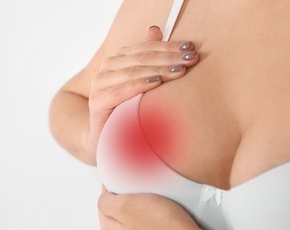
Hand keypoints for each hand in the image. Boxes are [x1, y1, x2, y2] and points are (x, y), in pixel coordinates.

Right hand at [88, 26, 199, 150]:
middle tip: (192, 59)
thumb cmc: (129, 109)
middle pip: (142, 58)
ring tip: (180, 71)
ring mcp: (100, 84)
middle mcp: (107, 68)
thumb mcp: (141, 82)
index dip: (169, 47)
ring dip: (159, 70)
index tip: (190, 48)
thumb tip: (155, 29)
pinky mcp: (98, 102)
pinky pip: (121, 91)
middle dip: (169, 57)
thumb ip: (146, 56)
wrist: (109, 139)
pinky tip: (157, 82)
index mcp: (118, 59)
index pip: (146, 48)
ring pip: (134, 72)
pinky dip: (140, 85)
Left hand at [98, 186, 200, 229]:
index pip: (103, 201)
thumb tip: (103, 197)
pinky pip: (149, 224)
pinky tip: (164, 213)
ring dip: (142, 206)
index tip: (124, 180)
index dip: (114, 186)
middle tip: (141, 190)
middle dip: (128, 197)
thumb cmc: (163, 228)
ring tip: (155, 201)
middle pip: (118, 210)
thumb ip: (107, 202)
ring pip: (135, 217)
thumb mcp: (126, 206)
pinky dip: (154, 216)